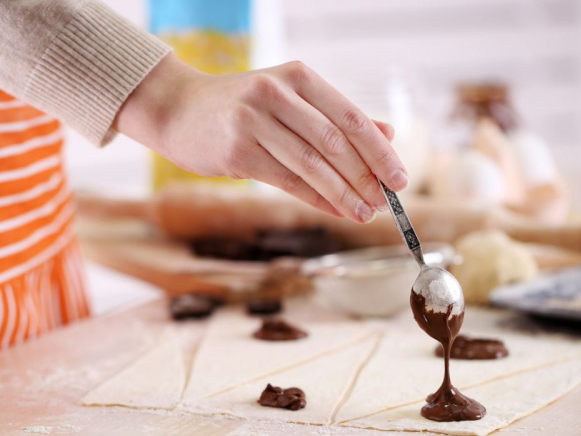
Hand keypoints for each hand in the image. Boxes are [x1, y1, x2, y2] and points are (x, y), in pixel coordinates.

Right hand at [115, 53, 407, 222]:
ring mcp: (254, 121)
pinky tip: (335, 210)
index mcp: (298, 77)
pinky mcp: (237, 151)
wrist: (180, 111)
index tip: (400, 178)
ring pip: (311, 164)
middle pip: (334, 143)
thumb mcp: (291, 100)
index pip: (350, 117)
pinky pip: (286, 181)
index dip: (379, 151)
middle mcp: (277, 94)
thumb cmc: (243, 106)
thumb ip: (338, 116)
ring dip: (343, 193)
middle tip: (386, 203)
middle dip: (365, 177)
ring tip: (365, 213)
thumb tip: (388, 134)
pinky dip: (315, 198)